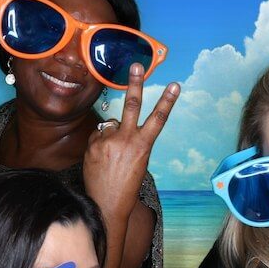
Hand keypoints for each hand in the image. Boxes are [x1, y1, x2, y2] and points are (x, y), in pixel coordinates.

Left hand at [83, 63, 179, 221]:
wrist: (107, 202)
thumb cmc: (126, 183)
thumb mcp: (138, 160)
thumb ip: (130, 139)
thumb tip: (115, 124)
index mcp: (143, 145)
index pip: (158, 118)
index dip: (168, 100)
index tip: (176, 85)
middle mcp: (126, 140)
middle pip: (131, 105)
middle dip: (135, 83)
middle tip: (136, 65)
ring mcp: (108, 141)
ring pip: (110, 123)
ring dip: (111, 132)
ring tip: (111, 154)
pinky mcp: (92, 144)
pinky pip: (96, 135)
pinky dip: (99, 143)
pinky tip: (100, 158)